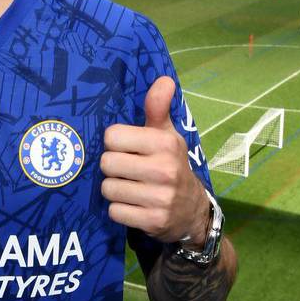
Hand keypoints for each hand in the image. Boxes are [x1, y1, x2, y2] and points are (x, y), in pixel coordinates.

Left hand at [101, 76, 208, 243]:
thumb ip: (158, 107)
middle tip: (126, 170)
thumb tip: (164, 78)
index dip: (114, 143)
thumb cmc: (171, 164)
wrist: (192, 210)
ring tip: (130, 187)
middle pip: (107, 163)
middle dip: (112, 167)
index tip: (126, 148)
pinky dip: (119, 210)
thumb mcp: (167, 135)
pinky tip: (133, 205)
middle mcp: (164, 169)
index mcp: (165, 143)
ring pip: (108, 188)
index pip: (112, 136)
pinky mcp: (153, 221)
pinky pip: (115, 212)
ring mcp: (160, 198)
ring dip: (114, 190)